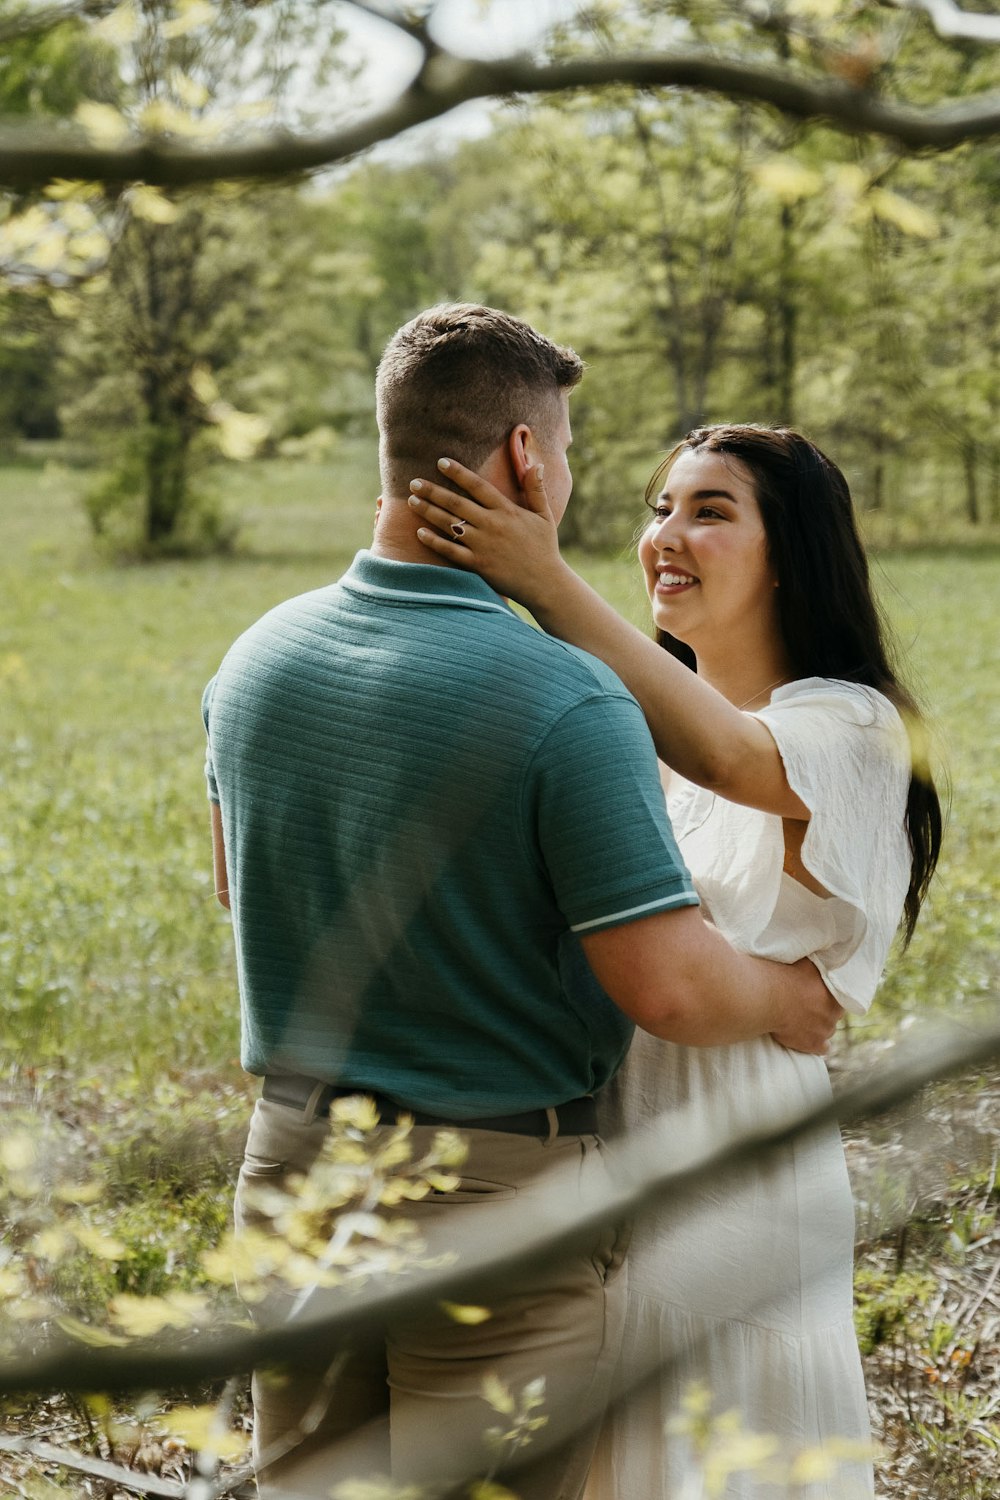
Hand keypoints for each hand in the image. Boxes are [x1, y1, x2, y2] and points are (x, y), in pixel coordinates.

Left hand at [407, 458, 564, 607]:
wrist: (544, 583)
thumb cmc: (544, 548)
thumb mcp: (544, 516)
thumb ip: (536, 490)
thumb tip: (536, 464)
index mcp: (507, 511)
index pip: (478, 486)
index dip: (458, 473)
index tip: (441, 462)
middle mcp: (492, 525)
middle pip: (456, 503)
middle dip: (433, 491)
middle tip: (414, 482)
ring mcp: (483, 545)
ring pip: (450, 524)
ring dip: (428, 511)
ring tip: (411, 501)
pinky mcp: (477, 564)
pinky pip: (450, 551)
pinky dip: (434, 541)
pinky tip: (419, 532)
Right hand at [769, 958, 843, 1055]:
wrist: (768, 997)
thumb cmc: (784, 976)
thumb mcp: (806, 962)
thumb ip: (818, 964)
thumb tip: (826, 955)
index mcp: (835, 991)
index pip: (840, 996)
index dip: (829, 995)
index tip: (818, 994)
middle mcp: (835, 1012)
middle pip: (834, 1013)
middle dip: (824, 1009)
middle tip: (808, 1005)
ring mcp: (825, 1029)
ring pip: (828, 1029)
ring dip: (819, 1025)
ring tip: (803, 1019)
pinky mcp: (813, 1044)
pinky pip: (823, 1048)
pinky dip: (817, 1044)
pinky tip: (809, 1038)